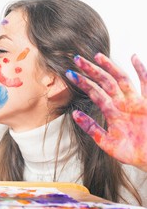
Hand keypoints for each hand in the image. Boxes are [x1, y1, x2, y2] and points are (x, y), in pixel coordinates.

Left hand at [65, 53, 146, 171]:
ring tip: (97, 56)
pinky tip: (134, 57)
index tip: (69, 74)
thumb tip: (74, 113)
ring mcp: (136, 102)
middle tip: (77, 58)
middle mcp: (122, 104)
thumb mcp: (107, 142)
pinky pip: (146, 84)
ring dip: (110, 67)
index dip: (83, 83)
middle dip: (91, 70)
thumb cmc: (131, 153)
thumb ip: (91, 128)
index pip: (94, 93)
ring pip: (122, 80)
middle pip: (105, 82)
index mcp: (112, 112)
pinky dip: (142, 70)